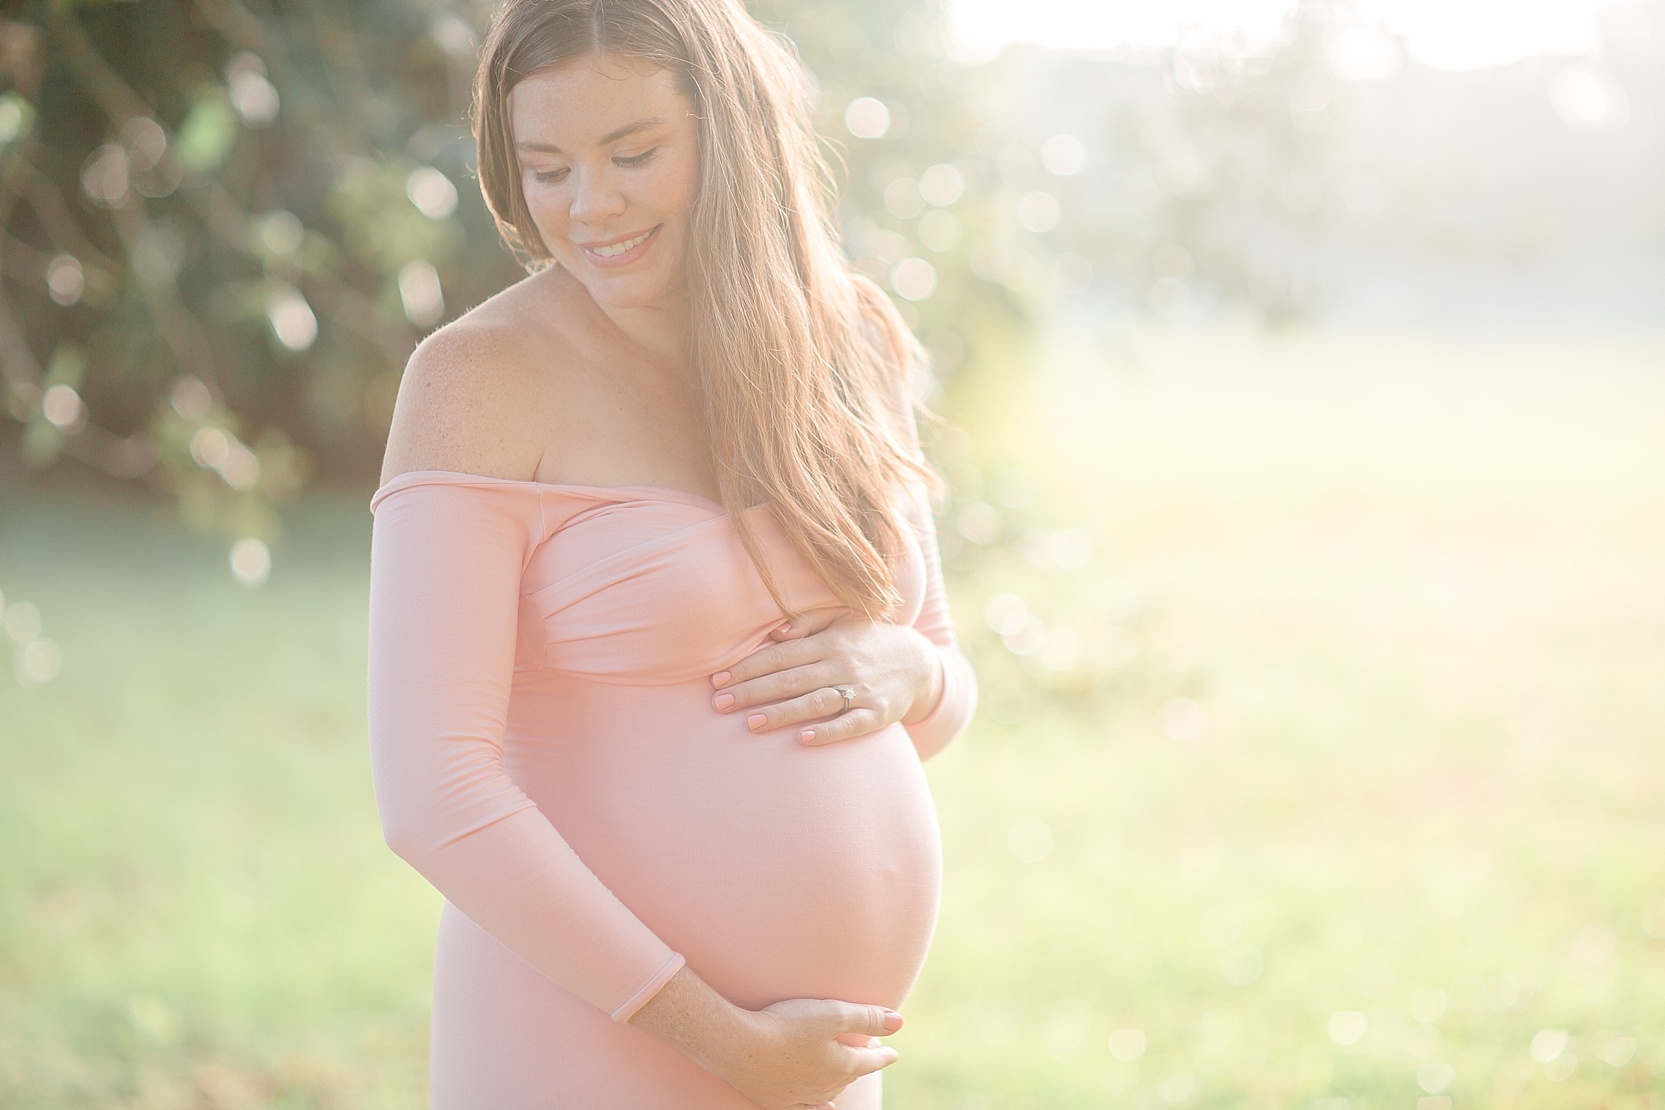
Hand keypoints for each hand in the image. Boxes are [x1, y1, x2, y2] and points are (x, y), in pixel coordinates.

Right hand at [627, 964, 902, 1109]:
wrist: (738, 1047)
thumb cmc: (786, 1025)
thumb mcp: (833, 1014)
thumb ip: (866, 1018)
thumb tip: (899, 1022)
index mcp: (841, 1067)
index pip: (870, 1062)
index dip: (882, 1055)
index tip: (892, 1053)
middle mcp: (824, 1086)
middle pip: (849, 1076)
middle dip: (860, 1065)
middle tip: (867, 1052)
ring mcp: (799, 1097)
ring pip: (827, 1094)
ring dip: (838, 1083)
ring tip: (842, 1079)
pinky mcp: (775, 1100)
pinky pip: (803, 1106)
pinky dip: (814, 1102)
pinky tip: (814, 1100)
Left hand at [709, 607, 944, 746]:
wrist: (920, 662)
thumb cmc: (868, 639)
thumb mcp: (843, 617)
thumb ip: (808, 621)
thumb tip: (775, 633)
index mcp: (830, 641)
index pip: (780, 655)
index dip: (747, 667)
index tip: (718, 679)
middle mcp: (843, 664)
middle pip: (790, 679)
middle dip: (752, 692)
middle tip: (719, 705)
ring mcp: (861, 690)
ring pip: (815, 702)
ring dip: (782, 714)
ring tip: (751, 724)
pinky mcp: (877, 714)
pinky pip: (850, 724)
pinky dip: (827, 732)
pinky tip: (804, 739)